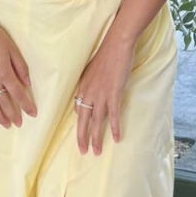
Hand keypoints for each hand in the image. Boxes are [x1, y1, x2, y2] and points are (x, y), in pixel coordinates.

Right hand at [0, 5, 36, 128]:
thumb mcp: (13, 50)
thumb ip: (21, 68)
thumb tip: (27, 84)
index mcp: (4, 73)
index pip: (18, 94)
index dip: (26, 105)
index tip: (33, 114)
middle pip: (5, 102)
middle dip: (13, 115)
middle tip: (19, 124)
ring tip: (6, 125)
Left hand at [73, 34, 135, 155]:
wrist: (117, 44)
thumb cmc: (107, 54)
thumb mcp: (93, 69)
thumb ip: (92, 81)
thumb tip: (95, 88)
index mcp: (82, 86)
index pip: (78, 108)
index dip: (81, 121)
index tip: (83, 130)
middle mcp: (88, 93)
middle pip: (82, 120)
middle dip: (82, 138)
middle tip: (83, 152)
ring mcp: (100, 95)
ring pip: (96, 122)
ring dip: (96, 138)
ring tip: (97, 152)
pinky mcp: (114, 94)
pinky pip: (113, 115)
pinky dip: (114, 128)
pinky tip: (116, 138)